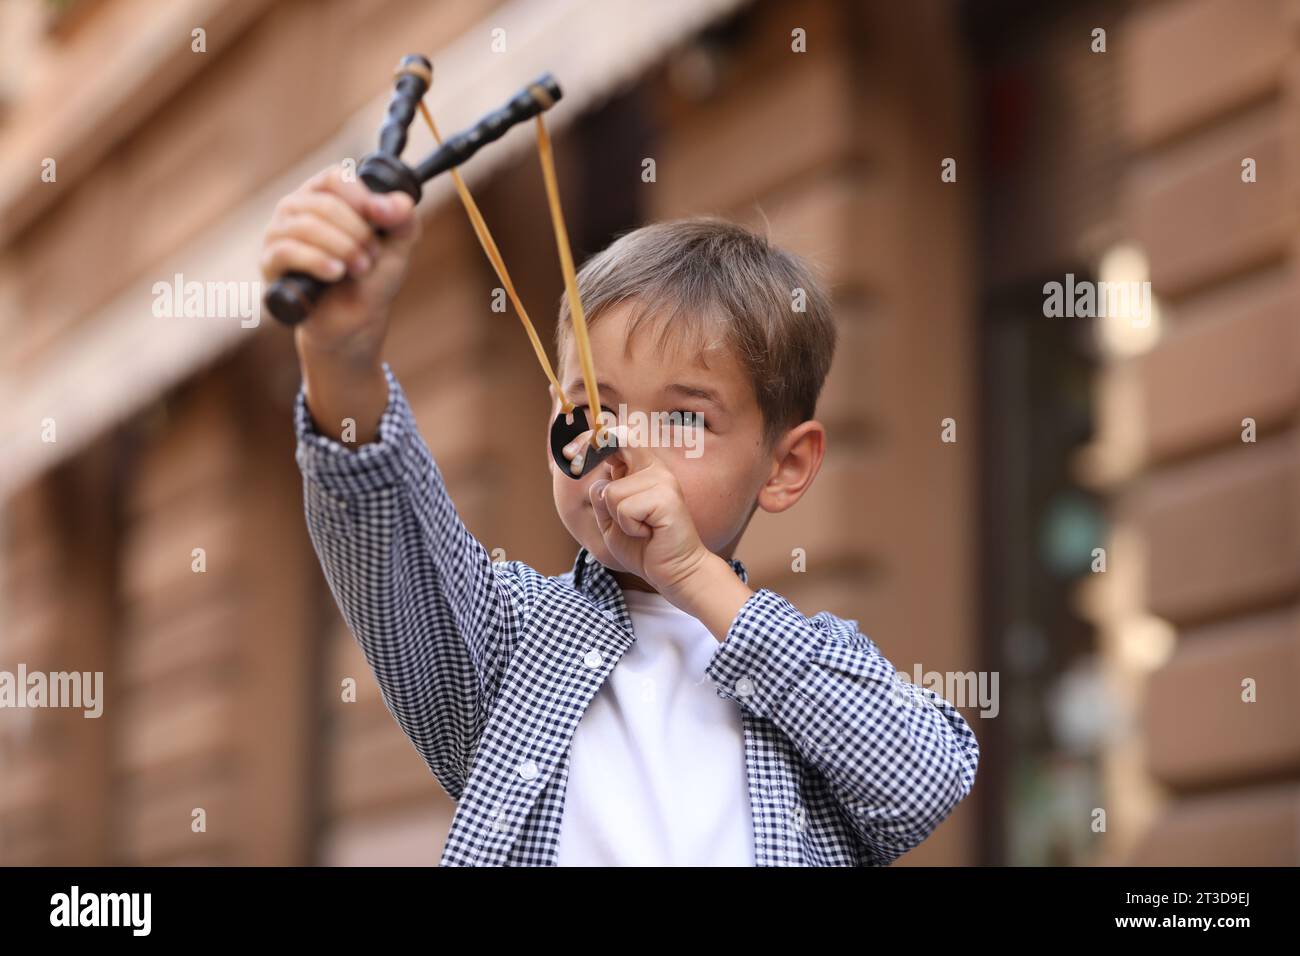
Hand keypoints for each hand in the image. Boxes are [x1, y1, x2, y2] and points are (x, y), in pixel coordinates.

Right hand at [260, 164, 420, 367]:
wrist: (356, 322)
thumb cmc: (372, 278)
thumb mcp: (399, 245)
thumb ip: (403, 218)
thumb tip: (392, 204)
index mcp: (324, 195)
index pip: (335, 177)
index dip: (360, 197)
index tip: (379, 220)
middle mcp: (296, 209)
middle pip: (324, 203)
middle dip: (357, 232)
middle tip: (371, 256)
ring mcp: (278, 234)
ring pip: (306, 226)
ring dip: (342, 248)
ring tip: (360, 268)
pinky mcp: (270, 263)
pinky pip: (287, 251)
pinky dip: (317, 261)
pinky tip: (336, 273)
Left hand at [568, 425, 711, 599]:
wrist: (673, 572)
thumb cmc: (643, 547)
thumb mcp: (612, 519)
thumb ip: (602, 496)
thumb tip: (595, 475)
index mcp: (644, 469)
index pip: (618, 438)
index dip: (594, 438)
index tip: (571, 451)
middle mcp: (655, 469)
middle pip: (610, 454)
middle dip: (596, 469)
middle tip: (608, 506)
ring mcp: (662, 481)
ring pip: (611, 492)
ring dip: (617, 518)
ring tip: (639, 528)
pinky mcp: (666, 498)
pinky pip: (623, 508)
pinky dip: (628, 527)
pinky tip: (647, 533)